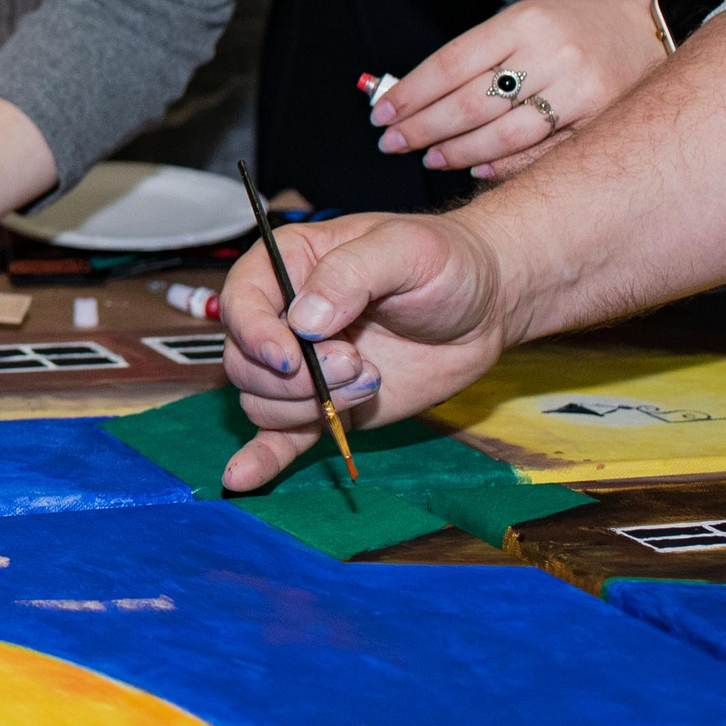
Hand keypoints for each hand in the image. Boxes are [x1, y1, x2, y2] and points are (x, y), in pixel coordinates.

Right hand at [215, 212, 513, 489]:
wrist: (484, 306)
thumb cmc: (443, 262)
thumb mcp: (402, 249)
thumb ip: (349, 275)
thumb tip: (305, 322)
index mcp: (288, 267)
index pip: (241, 302)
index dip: (255, 334)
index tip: (290, 357)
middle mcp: (283, 318)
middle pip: (245, 362)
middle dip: (296, 376)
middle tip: (357, 364)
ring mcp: (303, 367)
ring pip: (263, 402)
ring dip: (310, 405)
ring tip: (369, 380)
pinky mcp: (326, 406)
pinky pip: (280, 437)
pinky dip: (260, 458)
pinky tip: (242, 477)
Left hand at [373, 0, 670, 178]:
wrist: (657, 31)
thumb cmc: (576, 28)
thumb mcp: (525, 22)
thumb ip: (475, 56)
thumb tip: (410, 94)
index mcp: (523, 22)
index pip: (450, 64)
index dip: (409, 94)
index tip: (380, 114)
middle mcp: (552, 54)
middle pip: (469, 103)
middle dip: (422, 128)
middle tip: (392, 143)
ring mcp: (580, 91)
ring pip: (501, 134)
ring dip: (455, 152)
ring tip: (427, 158)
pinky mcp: (601, 122)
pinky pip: (540, 154)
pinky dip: (501, 165)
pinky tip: (473, 169)